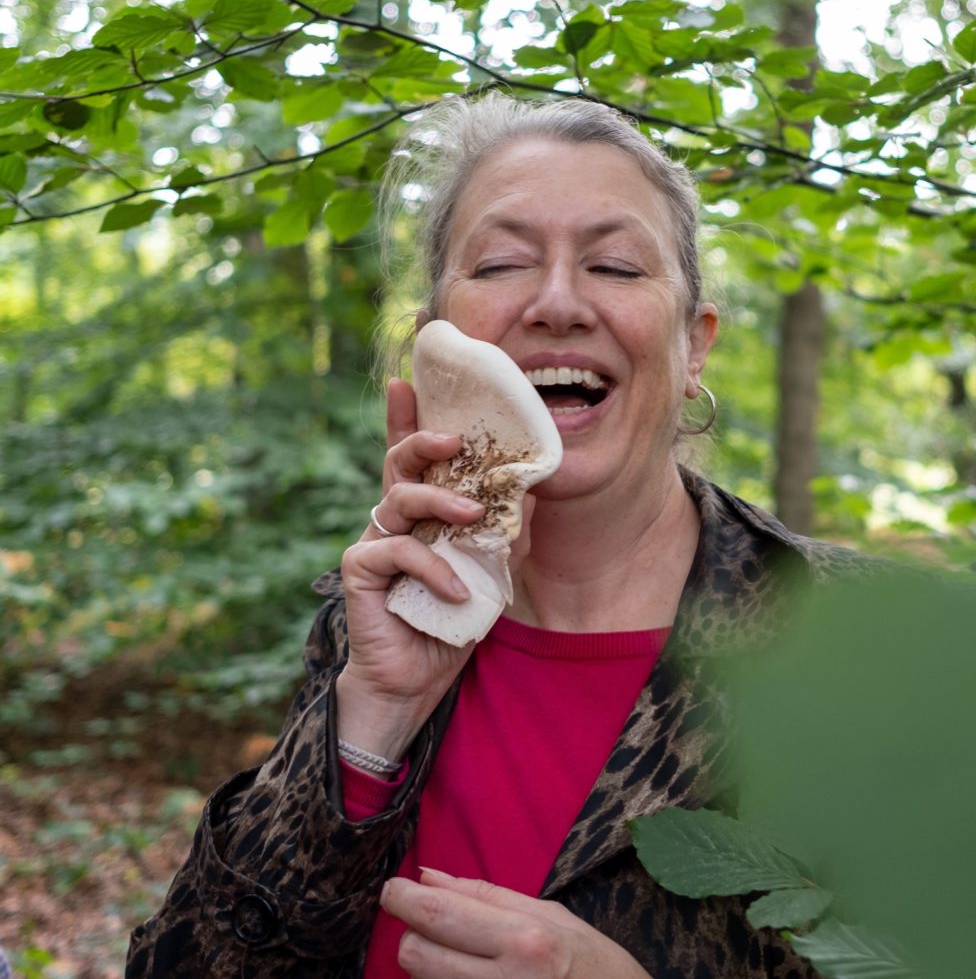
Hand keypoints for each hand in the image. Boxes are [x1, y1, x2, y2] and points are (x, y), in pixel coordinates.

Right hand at [336, 378, 497, 760]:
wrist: (416, 678)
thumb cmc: (450, 621)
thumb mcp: (489, 571)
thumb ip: (502, 531)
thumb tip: (531, 488)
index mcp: (420, 513)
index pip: (411, 458)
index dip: (405, 418)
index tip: (406, 380)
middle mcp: (393, 520)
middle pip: (398, 464)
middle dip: (422, 441)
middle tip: (452, 438)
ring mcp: (373, 542)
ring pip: (399, 499)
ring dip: (440, 503)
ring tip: (472, 516)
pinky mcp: (361, 571)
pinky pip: (400, 552)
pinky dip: (435, 569)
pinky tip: (459, 591)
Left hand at [382, 868, 650, 978]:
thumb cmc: (596, 966)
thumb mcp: (553, 916)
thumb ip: (487, 896)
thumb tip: (429, 877)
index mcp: (524, 939)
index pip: (438, 914)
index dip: (401, 898)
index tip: (394, 889)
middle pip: (414, 952)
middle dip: (413, 931)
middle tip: (435, 923)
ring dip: (428, 962)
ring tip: (464, 955)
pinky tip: (469, 975)